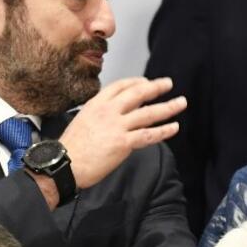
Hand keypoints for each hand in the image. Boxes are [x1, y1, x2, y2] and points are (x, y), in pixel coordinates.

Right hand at [60, 77, 185, 188]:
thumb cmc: (70, 148)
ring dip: (168, 107)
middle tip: (168, 84)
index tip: (145, 82)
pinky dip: (163, 131)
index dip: (136, 82)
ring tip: (181, 103)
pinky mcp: (123, 143)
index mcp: (96, 104)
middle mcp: (108, 111)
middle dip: (156, 87)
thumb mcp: (82, 121)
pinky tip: (174, 127)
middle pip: (138, 93)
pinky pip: (148, 135)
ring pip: (148, 113)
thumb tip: (112, 117)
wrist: (64, 164)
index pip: (120, 86)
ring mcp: (117, 126)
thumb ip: (99, 115)